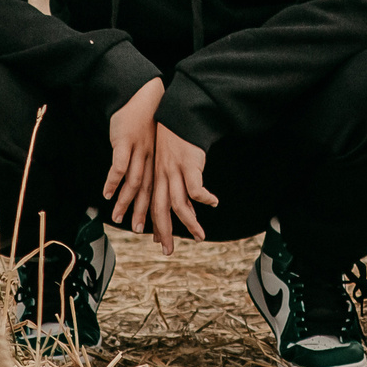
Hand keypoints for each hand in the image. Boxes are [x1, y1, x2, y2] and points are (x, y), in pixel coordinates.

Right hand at [103, 78, 164, 224]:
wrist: (144, 95)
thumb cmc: (148, 122)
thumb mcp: (155, 146)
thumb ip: (150, 166)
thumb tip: (143, 188)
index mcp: (159, 163)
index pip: (159, 194)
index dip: (158, 215)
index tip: (156, 236)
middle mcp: (151, 161)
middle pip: (149, 193)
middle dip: (147, 216)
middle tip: (143, 237)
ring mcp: (139, 151)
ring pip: (134, 182)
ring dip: (128, 202)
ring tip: (120, 220)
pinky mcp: (126, 141)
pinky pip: (119, 164)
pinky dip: (114, 180)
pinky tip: (107, 194)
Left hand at [138, 122, 215, 255]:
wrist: (181, 114)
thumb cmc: (177, 139)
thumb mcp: (169, 161)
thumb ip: (173, 182)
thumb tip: (184, 205)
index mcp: (157, 176)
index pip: (154, 206)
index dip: (156, 225)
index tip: (159, 243)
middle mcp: (163, 176)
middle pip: (161, 210)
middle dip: (164, 233)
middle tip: (168, 251)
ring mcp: (175, 171)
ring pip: (179, 204)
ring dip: (189, 223)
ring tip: (199, 236)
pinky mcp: (189, 164)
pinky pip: (196, 187)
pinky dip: (204, 198)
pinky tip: (213, 202)